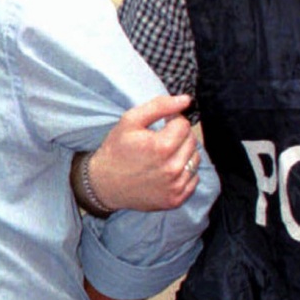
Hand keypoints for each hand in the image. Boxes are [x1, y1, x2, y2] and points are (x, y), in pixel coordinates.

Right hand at [88, 94, 198, 211]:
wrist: (104, 184)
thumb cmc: (116, 150)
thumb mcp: (130, 121)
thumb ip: (159, 106)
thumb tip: (186, 100)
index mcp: (161, 147)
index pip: (184, 124)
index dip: (172, 120)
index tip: (161, 124)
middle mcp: (172, 169)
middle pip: (192, 141)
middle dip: (179, 135)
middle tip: (161, 138)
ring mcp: (175, 186)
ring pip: (195, 159)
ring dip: (184, 153)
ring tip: (165, 154)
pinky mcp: (176, 199)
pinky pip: (193, 178)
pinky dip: (184, 172)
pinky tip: (167, 169)